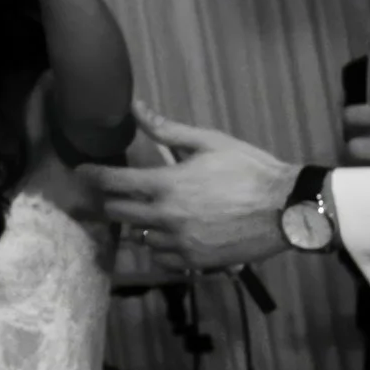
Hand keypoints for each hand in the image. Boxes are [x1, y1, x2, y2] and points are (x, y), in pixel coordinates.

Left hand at [78, 102, 298, 270]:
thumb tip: (135, 108)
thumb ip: (166, 130)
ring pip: (139, 238)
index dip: (92, 176)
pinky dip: (161, 248)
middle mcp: (166, 217)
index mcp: (166, 185)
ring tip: (149, 215)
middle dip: (112, 201)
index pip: (114, 182)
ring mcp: (180, 243)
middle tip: (117, 194)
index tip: (81, 173)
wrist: (288, 208)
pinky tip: (170, 236)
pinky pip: (163, 259)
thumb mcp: (209, 142)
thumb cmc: (249, 169)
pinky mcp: (196, 261)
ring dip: (139, 226)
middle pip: (118, 213)